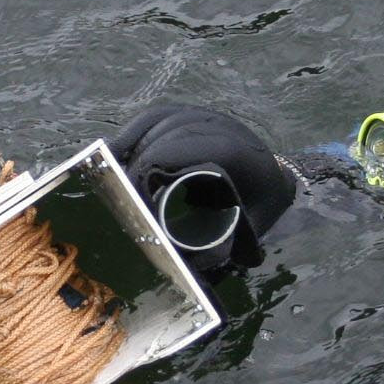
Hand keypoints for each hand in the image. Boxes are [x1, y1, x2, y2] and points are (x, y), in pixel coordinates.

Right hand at [107, 104, 296, 272]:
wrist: (273, 178)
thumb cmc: (260, 206)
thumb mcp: (249, 229)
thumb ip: (221, 250)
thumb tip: (182, 269)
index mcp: (241, 152)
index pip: (191, 147)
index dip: (158, 166)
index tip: (137, 197)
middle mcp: (222, 125)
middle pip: (170, 133)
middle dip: (141, 162)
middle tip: (121, 195)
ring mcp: (203, 115)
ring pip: (158, 122)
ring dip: (131, 148)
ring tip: (111, 176)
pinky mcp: (187, 114)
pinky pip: (152, 118)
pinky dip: (130, 135)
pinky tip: (113, 153)